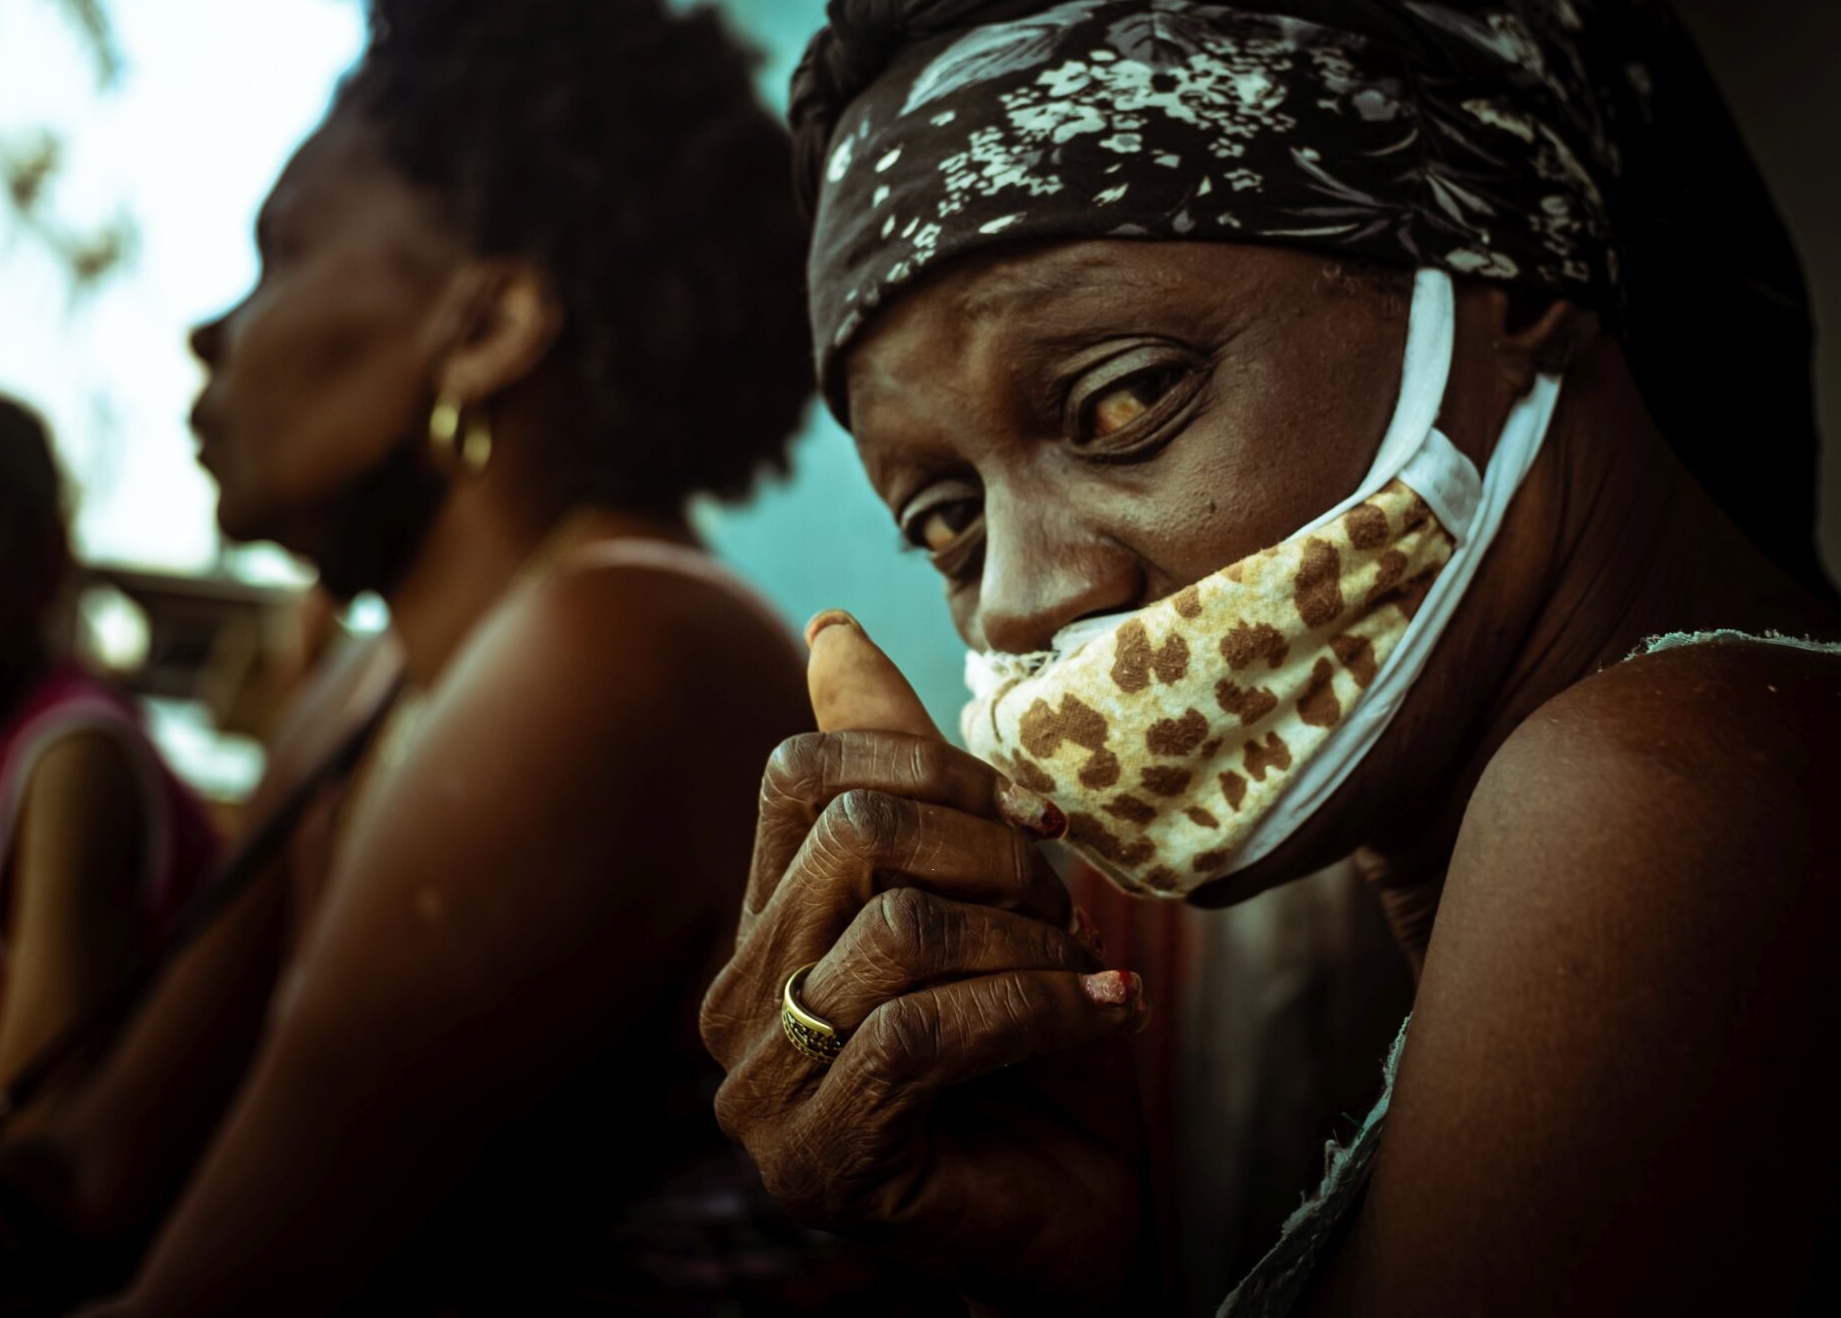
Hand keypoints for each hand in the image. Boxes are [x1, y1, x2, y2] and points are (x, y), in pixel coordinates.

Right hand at [701, 612, 1152, 1309]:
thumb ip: (906, 773)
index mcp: (764, 924)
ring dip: (1028, 945)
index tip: (1030, 818)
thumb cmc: (1035, 1056)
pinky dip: (1041, 1009)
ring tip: (1084, 977)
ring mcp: (764, 1093)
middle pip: (851, 834)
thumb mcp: (980, 892)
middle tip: (1063, 911)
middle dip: (991, 856)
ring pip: (897, 930)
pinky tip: (1106, 1016)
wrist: (1087, 1217)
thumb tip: (832, 624)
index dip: (931, 763)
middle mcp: (734, 1004)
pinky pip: (924, 1033)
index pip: (800, 770)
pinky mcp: (821, 1161)